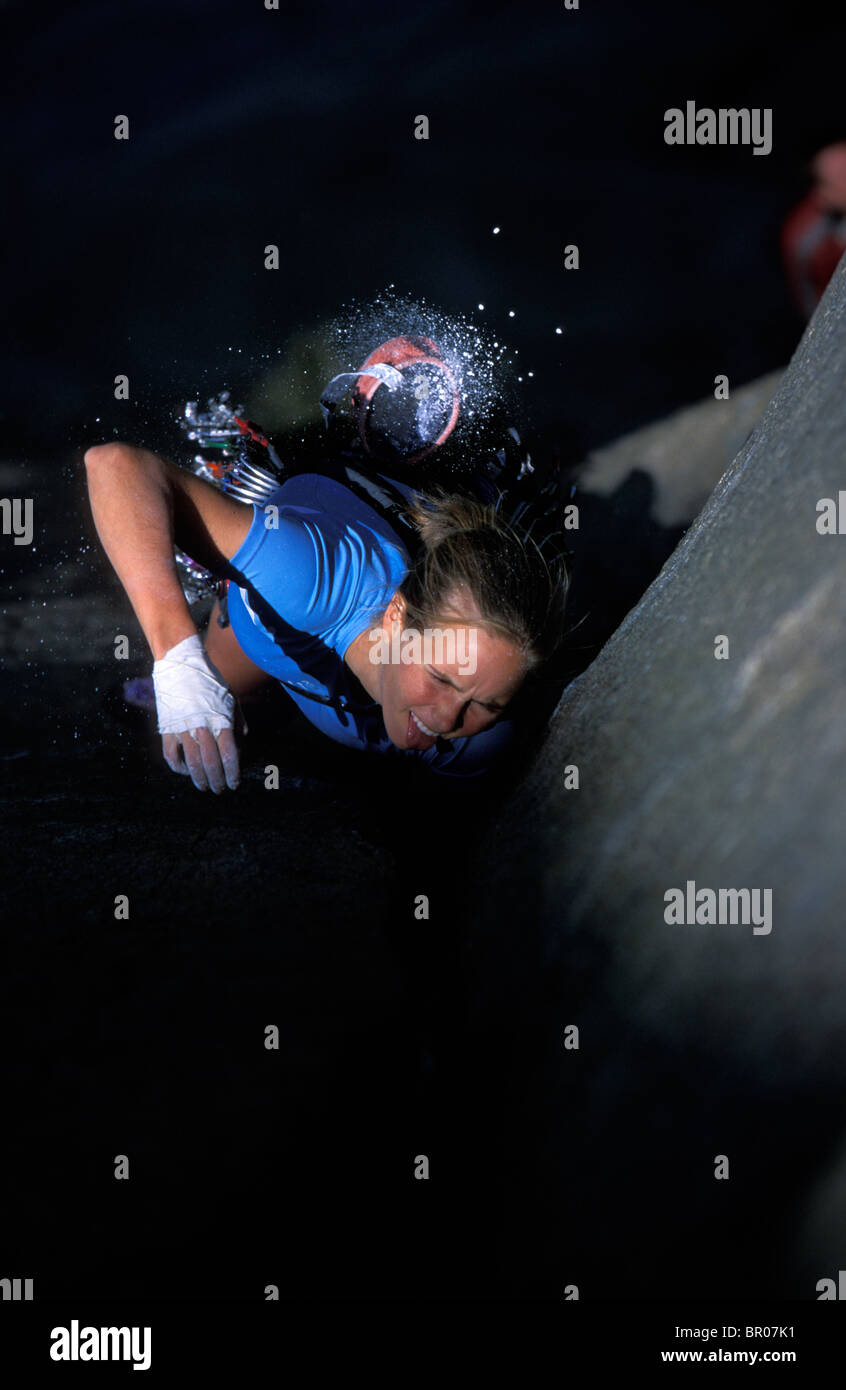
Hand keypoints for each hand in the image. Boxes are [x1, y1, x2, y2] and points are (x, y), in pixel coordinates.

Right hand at [153, 634, 240, 792]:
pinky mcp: (167, 728)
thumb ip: (237, 723)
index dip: (232, 773)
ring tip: (204, 787)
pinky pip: (171, 755)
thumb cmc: (210, 682)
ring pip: (191, 763)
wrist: (181, 665)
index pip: (229, 754)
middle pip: (211, 763)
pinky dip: (178, 767)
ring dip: (199, 778)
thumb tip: (242, 744)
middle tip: (220, 790)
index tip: (234, 783)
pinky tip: (185, 771)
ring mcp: (182, 729)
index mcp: (220, 721)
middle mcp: (202, 727)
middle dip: (217, 780)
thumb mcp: (230, 699)